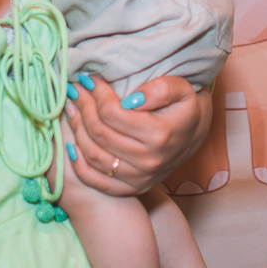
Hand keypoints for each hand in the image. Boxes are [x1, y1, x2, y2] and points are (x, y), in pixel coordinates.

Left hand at [64, 75, 210, 195]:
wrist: (195, 134)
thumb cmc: (184, 107)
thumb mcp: (182, 89)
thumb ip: (160, 89)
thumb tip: (131, 98)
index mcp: (160, 135)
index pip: (112, 114)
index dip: (97, 94)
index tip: (89, 79)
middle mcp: (149, 161)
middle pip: (99, 133)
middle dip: (83, 107)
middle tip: (75, 89)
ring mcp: (139, 178)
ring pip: (93, 155)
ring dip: (76, 129)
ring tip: (72, 108)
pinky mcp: (131, 188)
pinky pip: (94, 180)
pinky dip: (78, 163)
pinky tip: (71, 143)